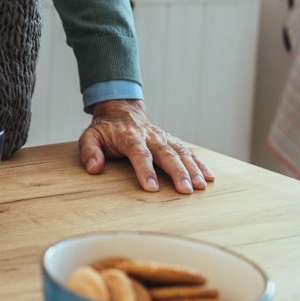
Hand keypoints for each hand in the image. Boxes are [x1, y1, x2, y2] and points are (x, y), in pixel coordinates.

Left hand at [78, 99, 214, 193]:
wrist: (121, 110)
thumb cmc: (105, 129)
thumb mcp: (90, 137)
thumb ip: (90, 151)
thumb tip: (94, 168)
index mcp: (129, 137)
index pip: (139, 153)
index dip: (145, 170)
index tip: (152, 188)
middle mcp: (150, 136)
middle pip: (166, 153)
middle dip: (178, 172)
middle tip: (187, 189)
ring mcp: (163, 138)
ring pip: (181, 152)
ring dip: (193, 169)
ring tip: (202, 186)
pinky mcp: (171, 141)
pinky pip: (188, 152)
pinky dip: (200, 164)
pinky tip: (210, 178)